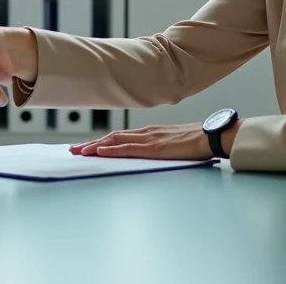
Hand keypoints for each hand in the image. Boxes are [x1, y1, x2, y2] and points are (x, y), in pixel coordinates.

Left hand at [69, 122, 237, 159]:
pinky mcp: (154, 147)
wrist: (212, 135)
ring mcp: (149, 139)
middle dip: (91, 144)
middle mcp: (146, 133)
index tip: (86, 146)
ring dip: (95, 146)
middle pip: (112, 138)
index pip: (119, 137)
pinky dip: (112, 149)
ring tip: (79, 151)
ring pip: (115, 142)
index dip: (101, 141)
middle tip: (73, 150)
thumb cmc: (197, 140)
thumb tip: (151, 153)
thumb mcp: (173, 143)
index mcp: (150, 132)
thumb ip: (160, 146)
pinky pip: (128, 149)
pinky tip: (100, 151)